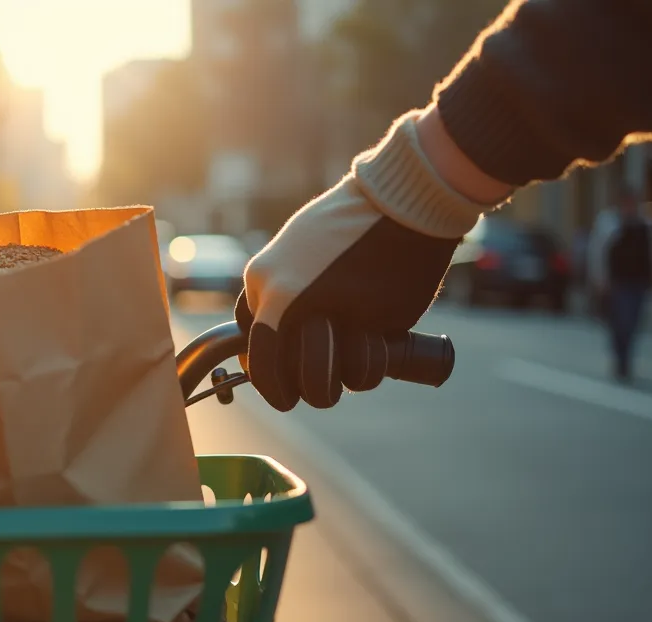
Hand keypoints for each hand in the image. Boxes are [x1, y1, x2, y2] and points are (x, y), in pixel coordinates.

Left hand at [236, 109, 493, 410]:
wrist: (402, 198)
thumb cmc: (355, 219)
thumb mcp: (299, 245)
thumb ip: (286, 285)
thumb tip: (285, 331)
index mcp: (262, 278)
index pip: (249, 344)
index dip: (264, 371)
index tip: (281, 379)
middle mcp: (280, 298)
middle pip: (270, 374)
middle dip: (287, 393)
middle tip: (313, 389)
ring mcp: (321, 313)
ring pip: (315, 382)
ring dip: (329, 390)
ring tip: (344, 380)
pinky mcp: (365, 321)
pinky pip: (360, 369)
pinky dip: (370, 369)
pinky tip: (377, 351)